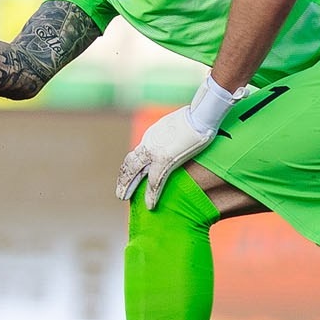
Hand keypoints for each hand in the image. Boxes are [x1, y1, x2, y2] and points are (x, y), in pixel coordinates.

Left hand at [116, 81, 237, 209]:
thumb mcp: (177, 125)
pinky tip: (150, 204)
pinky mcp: (165, 160)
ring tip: (123, 197)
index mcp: (152, 135)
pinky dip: (151, 194)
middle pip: (130, 163)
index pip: (138, 153)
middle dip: (124, 178)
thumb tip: (180, 137)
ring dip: (127, 185)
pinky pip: (155, 181)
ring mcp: (155, 152)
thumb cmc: (196, 116)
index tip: (131, 175)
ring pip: (134, 172)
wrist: (200, 114)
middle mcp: (149, 143)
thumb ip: (173, 134)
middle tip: (119, 193)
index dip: (132, 166)